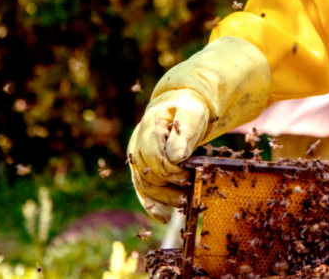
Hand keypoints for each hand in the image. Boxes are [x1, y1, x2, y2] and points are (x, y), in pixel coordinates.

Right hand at [127, 88, 209, 223]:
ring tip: (184, 201)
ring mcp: (137, 159)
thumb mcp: (192, 115)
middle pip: (149, 175)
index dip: (172, 170)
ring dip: (165, 198)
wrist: (180, 110)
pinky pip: (143, 192)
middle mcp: (137, 144)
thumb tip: (176, 157)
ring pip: (145, 187)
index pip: (155, 158)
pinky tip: (164, 218)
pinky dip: (152, 206)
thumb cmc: (188, 111)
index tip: (189, 171)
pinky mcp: (141, 171)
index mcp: (149, 127)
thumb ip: (183, 134)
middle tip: (191, 185)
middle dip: (171, 185)